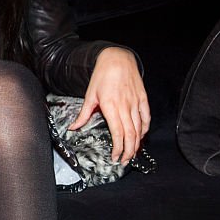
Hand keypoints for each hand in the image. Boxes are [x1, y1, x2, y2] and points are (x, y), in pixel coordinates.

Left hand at [70, 47, 149, 163]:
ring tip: (132, 154)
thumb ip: (83, 115)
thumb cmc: (102, 76)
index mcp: (111, 107)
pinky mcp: (143, 98)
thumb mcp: (89, 96)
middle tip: (124, 161)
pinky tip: (141, 137)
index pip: (118, 133)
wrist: (118, 59)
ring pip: (140, 128)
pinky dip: (145, 129)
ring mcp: (136, 102)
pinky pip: (146, 117)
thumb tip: (73, 128)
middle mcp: (126, 106)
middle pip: (131, 134)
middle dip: (128, 151)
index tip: (115, 158)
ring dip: (137, 143)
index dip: (118, 148)